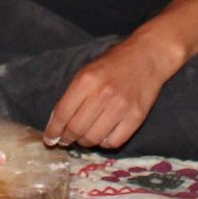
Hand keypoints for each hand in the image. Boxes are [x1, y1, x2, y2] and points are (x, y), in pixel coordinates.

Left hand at [43, 34, 179, 152]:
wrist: (148, 55)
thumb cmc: (114, 63)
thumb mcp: (87, 71)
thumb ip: (73, 94)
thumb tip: (58, 122)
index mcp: (86, 80)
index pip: (63, 114)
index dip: (53, 131)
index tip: (49, 139)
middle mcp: (102, 94)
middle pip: (76, 129)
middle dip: (66, 139)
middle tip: (65, 140)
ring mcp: (121, 107)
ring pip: (94, 139)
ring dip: (84, 142)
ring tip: (83, 138)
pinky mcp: (137, 117)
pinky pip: (114, 142)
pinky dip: (104, 143)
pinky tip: (102, 135)